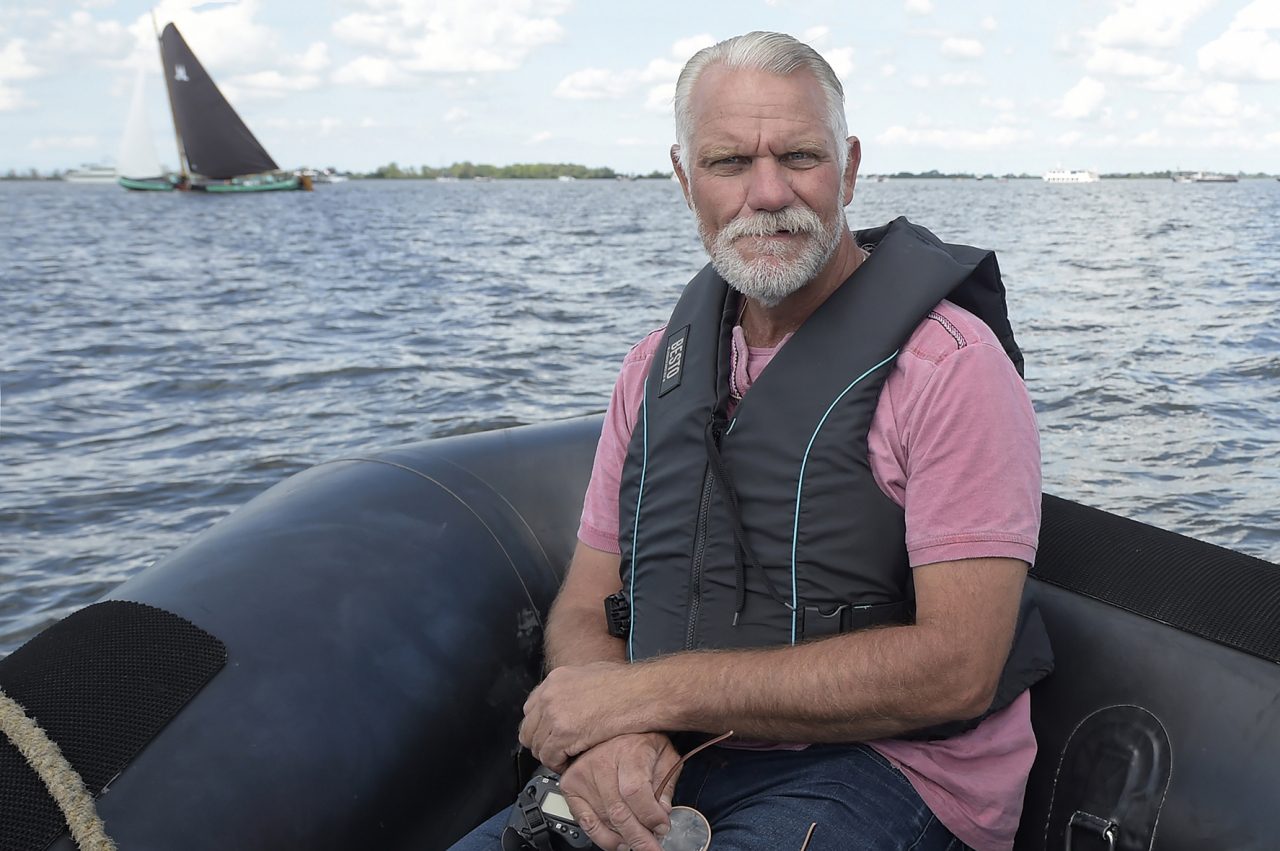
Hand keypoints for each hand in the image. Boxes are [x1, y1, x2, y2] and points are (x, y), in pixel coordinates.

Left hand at [520, 661, 650, 770]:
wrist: (641, 693)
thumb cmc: (627, 685)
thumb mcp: (592, 674)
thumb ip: (574, 687)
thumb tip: (573, 699)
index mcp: (556, 679)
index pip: (531, 708)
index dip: (540, 726)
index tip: (549, 735)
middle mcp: (550, 694)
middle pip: (528, 729)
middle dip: (542, 743)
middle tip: (557, 751)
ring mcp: (554, 713)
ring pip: (537, 746)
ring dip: (551, 756)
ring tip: (567, 759)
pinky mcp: (563, 733)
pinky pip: (549, 757)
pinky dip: (559, 765)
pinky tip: (572, 763)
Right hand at [558, 733, 680, 850]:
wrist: (612, 727)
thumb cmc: (640, 740)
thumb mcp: (664, 752)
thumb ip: (667, 781)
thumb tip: (663, 810)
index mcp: (628, 750)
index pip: (635, 791)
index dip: (650, 815)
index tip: (662, 827)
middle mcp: (601, 761)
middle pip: (619, 811)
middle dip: (639, 837)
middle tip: (652, 847)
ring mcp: (582, 774)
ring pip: (604, 820)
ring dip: (624, 839)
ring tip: (638, 844)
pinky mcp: (570, 785)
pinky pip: (585, 821)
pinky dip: (603, 837)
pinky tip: (618, 842)